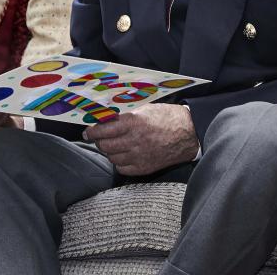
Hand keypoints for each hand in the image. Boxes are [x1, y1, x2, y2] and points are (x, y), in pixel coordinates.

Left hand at [83, 104, 198, 175]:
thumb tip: (104, 117)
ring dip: (109, 151)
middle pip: (104, 145)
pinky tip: (123, 155)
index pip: (103, 130)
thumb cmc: (166, 117)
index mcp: (133, 123)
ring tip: (113, 145)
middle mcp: (134, 140)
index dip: (92, 131)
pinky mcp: (145, 168)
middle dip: (98, 141)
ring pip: (112, 158)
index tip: (88, 132)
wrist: (188, 132)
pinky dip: (119, 162)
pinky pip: (122, 168)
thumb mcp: (144, 109)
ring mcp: (140, 156)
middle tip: (99, 138)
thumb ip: (124, 115)